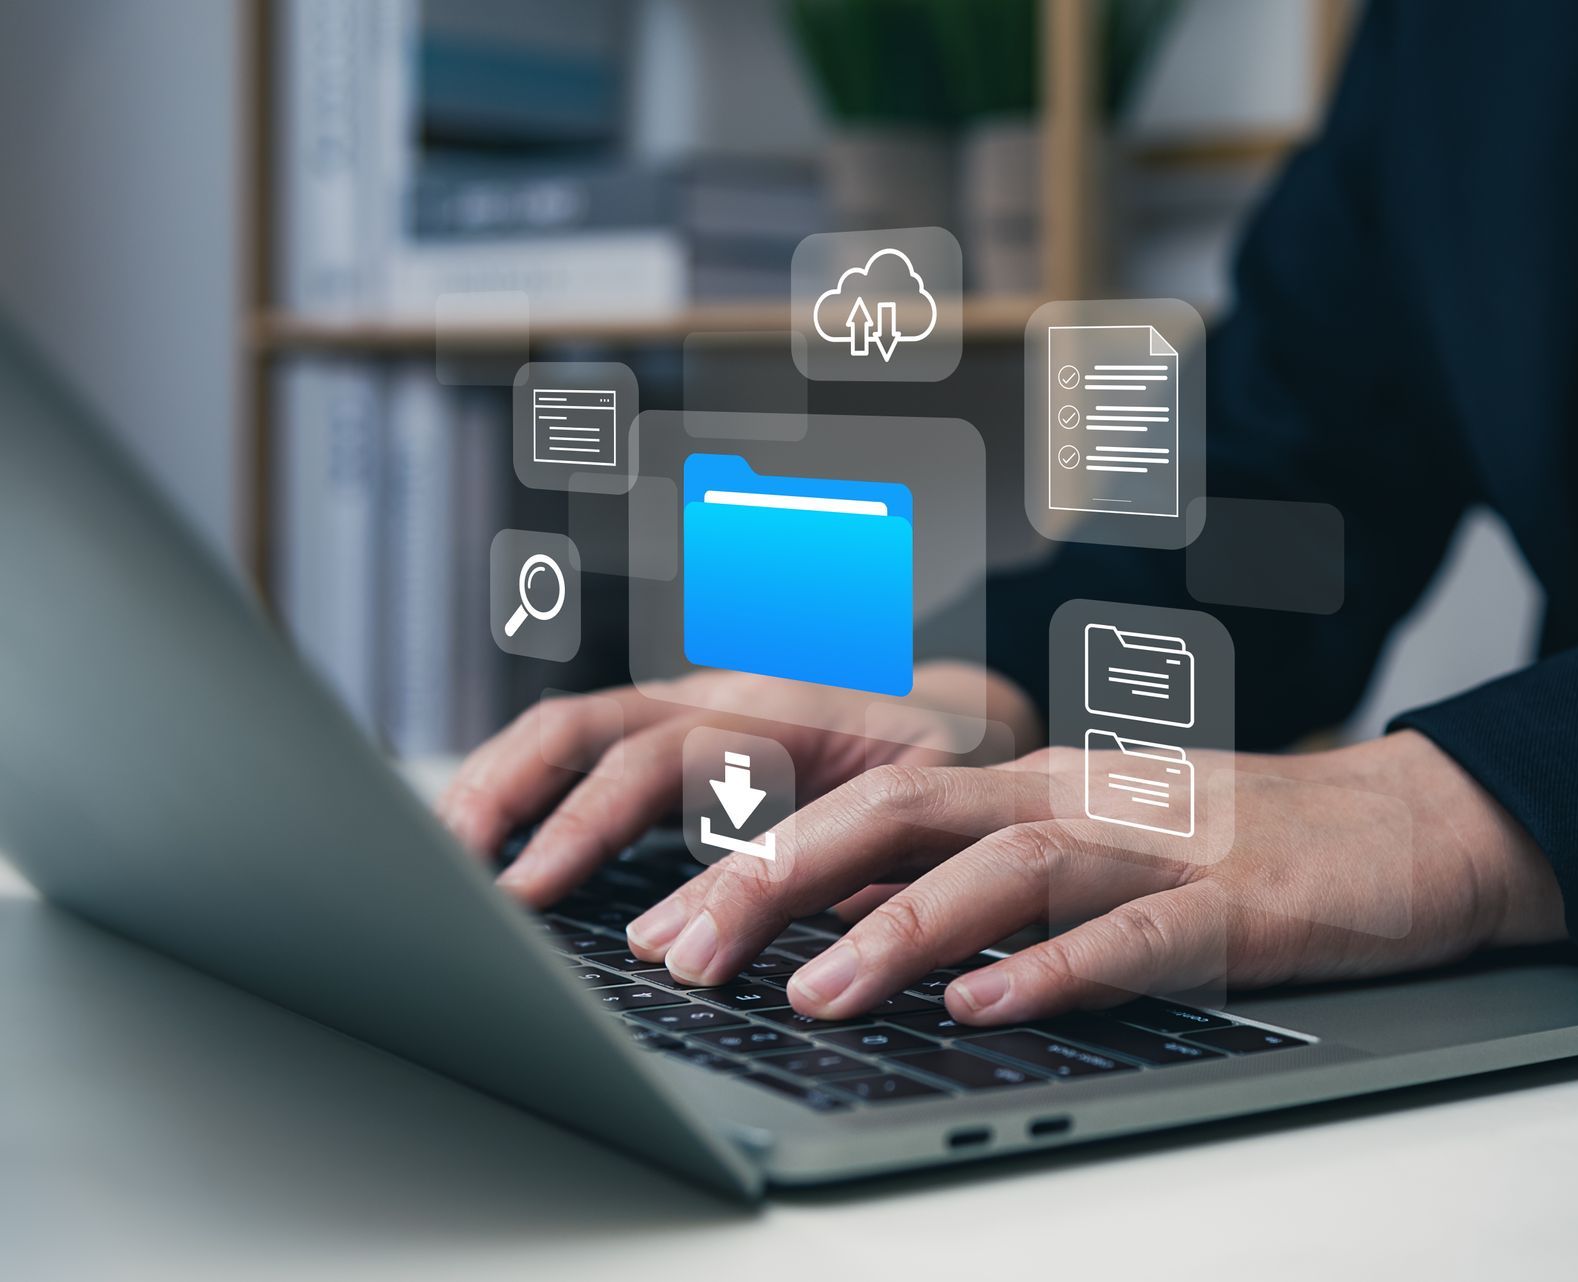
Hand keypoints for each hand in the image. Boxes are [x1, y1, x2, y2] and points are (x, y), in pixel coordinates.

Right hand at [436, 662, 1039, 906]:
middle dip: (511, 797)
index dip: (594, 829)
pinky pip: (588, 751)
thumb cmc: (952, 752)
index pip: (666, 761)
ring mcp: (691, 712)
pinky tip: (485, 852)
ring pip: (573, 729)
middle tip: (455, 877)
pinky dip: (527, 793)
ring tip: (437, 860)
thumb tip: (821, 921)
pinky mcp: (677, 742)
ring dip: (499, 788)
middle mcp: (720, 696)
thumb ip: (876, 839)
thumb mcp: (937, 790)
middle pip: (589, 728)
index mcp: (780, 704)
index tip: (536, 893)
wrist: (963, 707)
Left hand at [627, 730, 1567, 1023]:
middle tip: (676, 956)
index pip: (859, 797)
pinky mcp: (1234, 905)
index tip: (647, 918)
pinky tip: (987, 1007)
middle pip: (898, 808)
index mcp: (1023, 787)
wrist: (1412, 823)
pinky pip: (1132, 936)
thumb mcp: (1083, 851)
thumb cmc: (1236, 846)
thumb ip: (969, 877)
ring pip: (1002, 864)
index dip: (745, 848)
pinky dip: (1054, 968)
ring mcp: (1153, 844)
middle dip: (776, 878)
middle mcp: (1069, 798)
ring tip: (807, 995)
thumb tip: (838, 919)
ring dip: (895, 927)